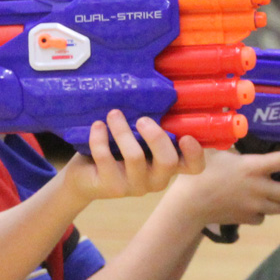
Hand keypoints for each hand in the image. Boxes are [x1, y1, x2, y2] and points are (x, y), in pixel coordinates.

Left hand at [60, 110, 204, 202]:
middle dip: (156, 136)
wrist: (84, 176)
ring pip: (135, 157)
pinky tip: (98, 126)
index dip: (195, 154)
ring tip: (113, 114)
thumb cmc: (116, 151)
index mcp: (167, 166)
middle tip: (142, 119)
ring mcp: (134, 186)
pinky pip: (106, 158)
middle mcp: (156, 179)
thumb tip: (154, 92)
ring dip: (122, 130)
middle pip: (167, 161)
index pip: (193, 167)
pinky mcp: (110, 187)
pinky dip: (100, 138)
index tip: (186, 136)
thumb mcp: (137, 139)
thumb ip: (149, 126)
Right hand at [163, 147, 279, 226]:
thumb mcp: (217, 151)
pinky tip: (259, 206)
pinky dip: (264, 212)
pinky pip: (263, 216)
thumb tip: (233, 125)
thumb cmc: (200, 173)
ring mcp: (255, 205)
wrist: (189, 204)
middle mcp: (259, 188)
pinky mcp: (247, 218)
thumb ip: (232, 143)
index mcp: (253, 167)